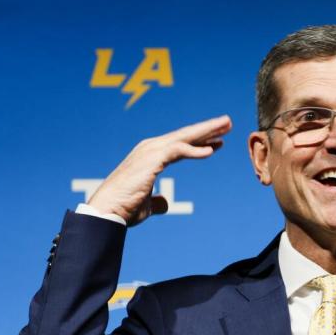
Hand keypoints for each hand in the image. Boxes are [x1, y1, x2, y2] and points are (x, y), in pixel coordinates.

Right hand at [88, 115, 231, 225]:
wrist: (107, 211)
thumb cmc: (124, 209)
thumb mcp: (146, 205)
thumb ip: (157, 202)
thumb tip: (165, 204)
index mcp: (149, 157)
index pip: (179, 145)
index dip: (199, 141)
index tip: (218, 141)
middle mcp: (150, 149)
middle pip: (185, 135)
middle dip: (208, 129)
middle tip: (228, 122)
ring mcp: (150, 151)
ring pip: (184, 137)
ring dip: (207, 131)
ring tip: (227, 126)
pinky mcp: (152, 160)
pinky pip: (179, 151)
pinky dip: (195, 150)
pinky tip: (212, 150)